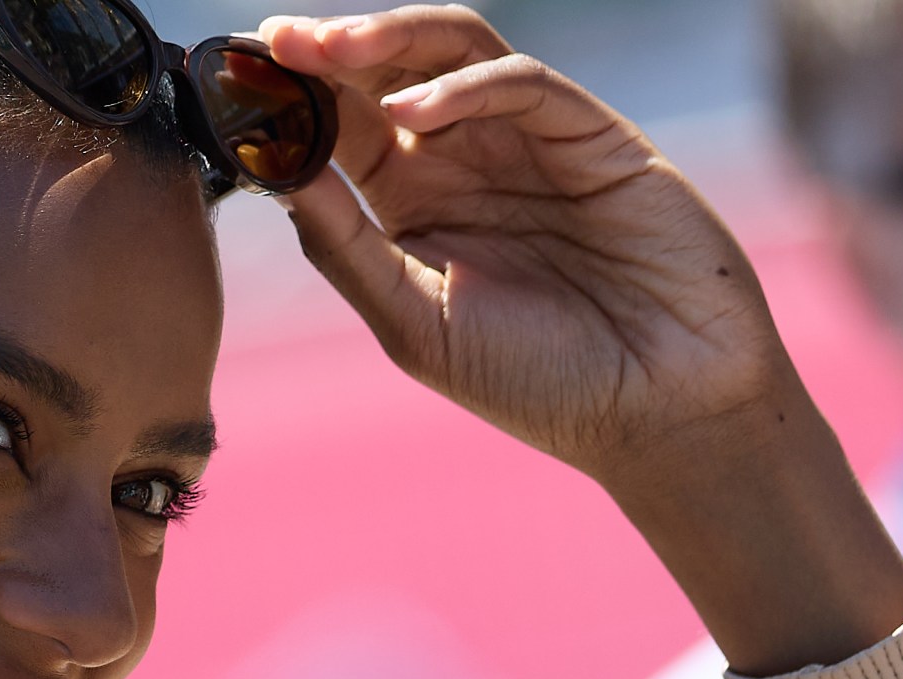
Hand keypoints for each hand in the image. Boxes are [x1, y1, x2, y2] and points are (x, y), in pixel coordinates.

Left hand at [260, 5, 902, 670]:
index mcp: (414, 207)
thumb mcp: (416, 323)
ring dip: (393, 41)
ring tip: (336, 49)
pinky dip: (469, 86)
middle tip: (279, 41)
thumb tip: (274, 175)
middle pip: (389, 73)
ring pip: (456, 52)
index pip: (341, 129)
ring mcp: (531, 143)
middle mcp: (467, 162)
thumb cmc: (539, 384)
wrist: (661, 413)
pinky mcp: (595, 137)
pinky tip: (417, 111)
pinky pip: (527, 84)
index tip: (240, 79)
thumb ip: (345, 249)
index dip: (294, 98)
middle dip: (333, 50)